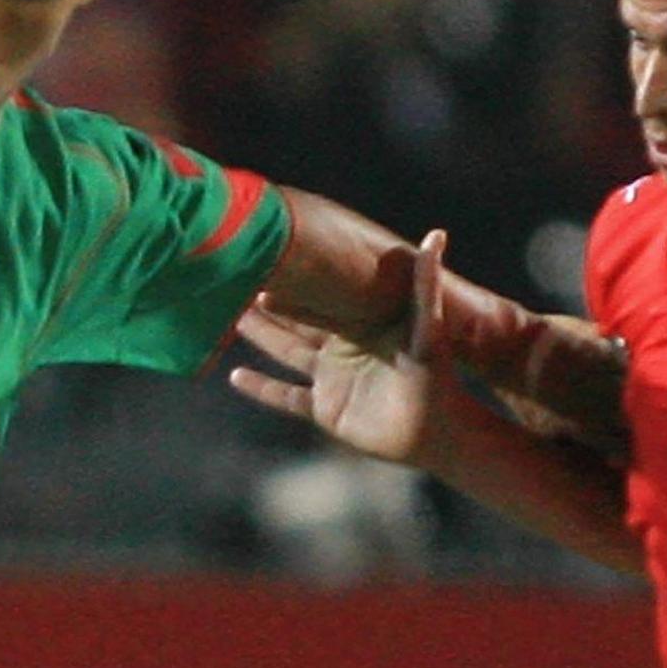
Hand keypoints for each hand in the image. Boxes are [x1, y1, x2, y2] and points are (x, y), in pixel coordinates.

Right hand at [228, 227, 447, 464]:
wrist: (439, 433)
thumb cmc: (438, 377)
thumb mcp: (429, 326)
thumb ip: (426, 284)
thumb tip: (437, 235)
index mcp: (359, 326)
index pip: (318, 300)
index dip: (293, 284)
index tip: (263, 258)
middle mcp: (341, 348)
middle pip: (295, 322)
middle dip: (266, 303)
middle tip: (232, 279)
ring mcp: (330, 379)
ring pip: (285, 352)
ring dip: (259, 336)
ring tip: (228, 317)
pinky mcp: (326, 410)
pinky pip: (287, 397)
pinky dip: (262, 388)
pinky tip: (235, 377)